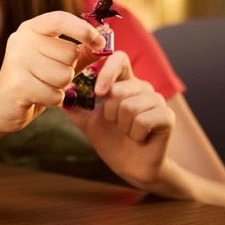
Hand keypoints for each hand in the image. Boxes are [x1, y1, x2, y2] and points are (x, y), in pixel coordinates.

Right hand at [0, 12, 104, 133]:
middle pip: (69, 53)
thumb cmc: (34, 80)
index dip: (83, 29)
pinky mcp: (17, 84)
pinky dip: (53, 100)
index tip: (100, 43)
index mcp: (31, 29)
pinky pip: (54, 94)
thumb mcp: (58, 62)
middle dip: (68, 70)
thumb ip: (81, 51)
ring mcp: (16, 61)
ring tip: (43, 86)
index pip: (60, 19)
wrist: (3, 106)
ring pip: (64, 75)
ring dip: (60, 87)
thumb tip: (106, 40)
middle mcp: (20, 40)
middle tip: (50, 76)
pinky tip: (38, 98)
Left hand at [63, 50, 174, 187]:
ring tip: (127, 131)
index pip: (119, 58)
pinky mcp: (167, 117)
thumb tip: (57, 94)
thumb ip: (73, 105)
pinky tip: (139, 137)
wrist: (130, 166)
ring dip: (122, 126)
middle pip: (119, 89)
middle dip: (109, 113)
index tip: (98, 92)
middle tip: (115, 123)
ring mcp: (157, 100)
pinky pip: (144, 120)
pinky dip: (135, 134)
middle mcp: (142, 87)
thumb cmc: (110, 139)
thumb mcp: (86, 121)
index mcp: (123, 82)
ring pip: (130, 106)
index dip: (107, 71)